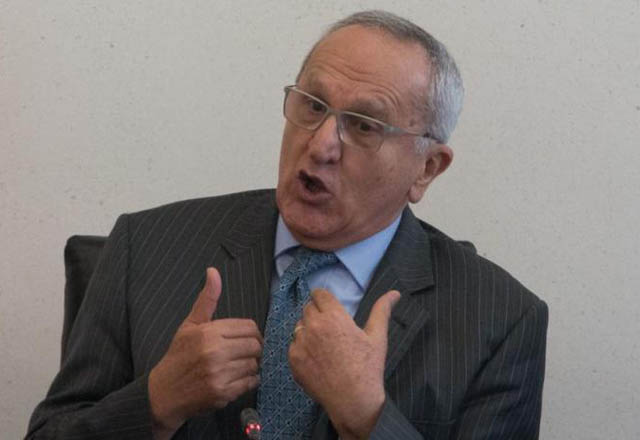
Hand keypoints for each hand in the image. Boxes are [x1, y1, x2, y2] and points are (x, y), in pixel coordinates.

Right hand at [148, 268, 261, 438]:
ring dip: (251, 365)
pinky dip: (249, 381)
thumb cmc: (179, 355)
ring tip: (237, 366)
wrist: (164, 392)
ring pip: (254, 364)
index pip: (249, 327)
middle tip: (243, 353)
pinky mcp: (223, 393)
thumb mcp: (190, 324)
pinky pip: (251, 382)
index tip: (244, 339)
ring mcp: (220, 374)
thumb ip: (207, 299)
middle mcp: (215, 352)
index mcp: (209, 332)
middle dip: (253, 349)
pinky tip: (236, 379)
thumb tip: (213, 271)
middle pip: (255, 345)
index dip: (251, 333)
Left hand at [288, 288, 400, 439]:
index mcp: (333, 317)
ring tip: (325, 346)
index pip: (318, 294)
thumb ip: (382, 311)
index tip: (330, 308)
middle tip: (331, 330)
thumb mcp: (377, 337)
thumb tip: (394, 293)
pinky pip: (294, 345)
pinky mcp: (293, 359)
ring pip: (299, 326)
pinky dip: (303, 349)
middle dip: (318, 314)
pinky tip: (318, 360)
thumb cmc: (367, 368)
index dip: (324, 299)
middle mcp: (313, 326)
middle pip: (308, 308)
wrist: (353, 401)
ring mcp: (301, 343)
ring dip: (308, 330)